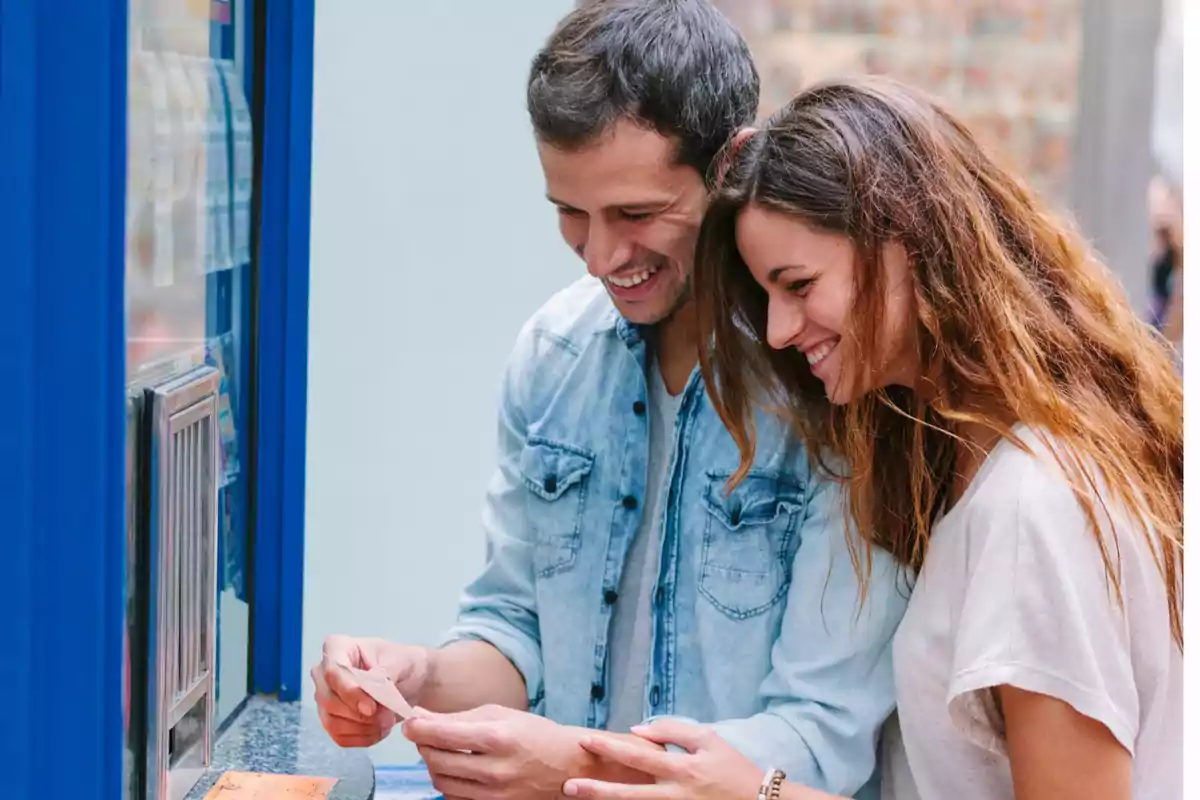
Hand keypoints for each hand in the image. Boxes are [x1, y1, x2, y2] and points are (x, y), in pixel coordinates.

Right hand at [311, 634, 431, 747]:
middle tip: (387, 716)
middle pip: (329, 700)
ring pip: (332, 722)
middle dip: (360, 714)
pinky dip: (363, 737)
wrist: (412, 681)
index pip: (333, 672)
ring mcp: (326, 698)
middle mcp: (324, 673)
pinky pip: (340, 736)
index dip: (350, 692)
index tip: (371, 707)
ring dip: (364, 728)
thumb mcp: (398, 663)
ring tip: (388, 721)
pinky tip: (380, 729)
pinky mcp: (333, 720)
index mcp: (337, 648)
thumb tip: (367, 693)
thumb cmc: (403, 664)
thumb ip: (381, 676)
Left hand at [402, 704, 587, 799]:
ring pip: (441, 783)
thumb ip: (456, 717)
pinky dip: (449, 784)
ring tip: (445, 753)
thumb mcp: (499, 714)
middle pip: (435, 761)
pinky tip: (459, 771)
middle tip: (427, 736)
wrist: (566, 766)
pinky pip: (454, 799)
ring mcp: (494, 795)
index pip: (440, 735)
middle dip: (424, 746)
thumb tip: (419, 717)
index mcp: (496, 738)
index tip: (409, 724)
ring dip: (435, 766)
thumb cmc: (533, 734)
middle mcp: (494, 770)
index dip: (417, 729)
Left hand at [563, 720, 763, 799]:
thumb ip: (673, 731)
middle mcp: (675, 795)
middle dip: (596, 790)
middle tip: (567, 786)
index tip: (585, 740)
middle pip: (628, 794)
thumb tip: (637, 730)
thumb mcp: (709, 739)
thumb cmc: (734, 768)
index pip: (638, 756)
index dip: (610, 747)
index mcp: (681, 769)